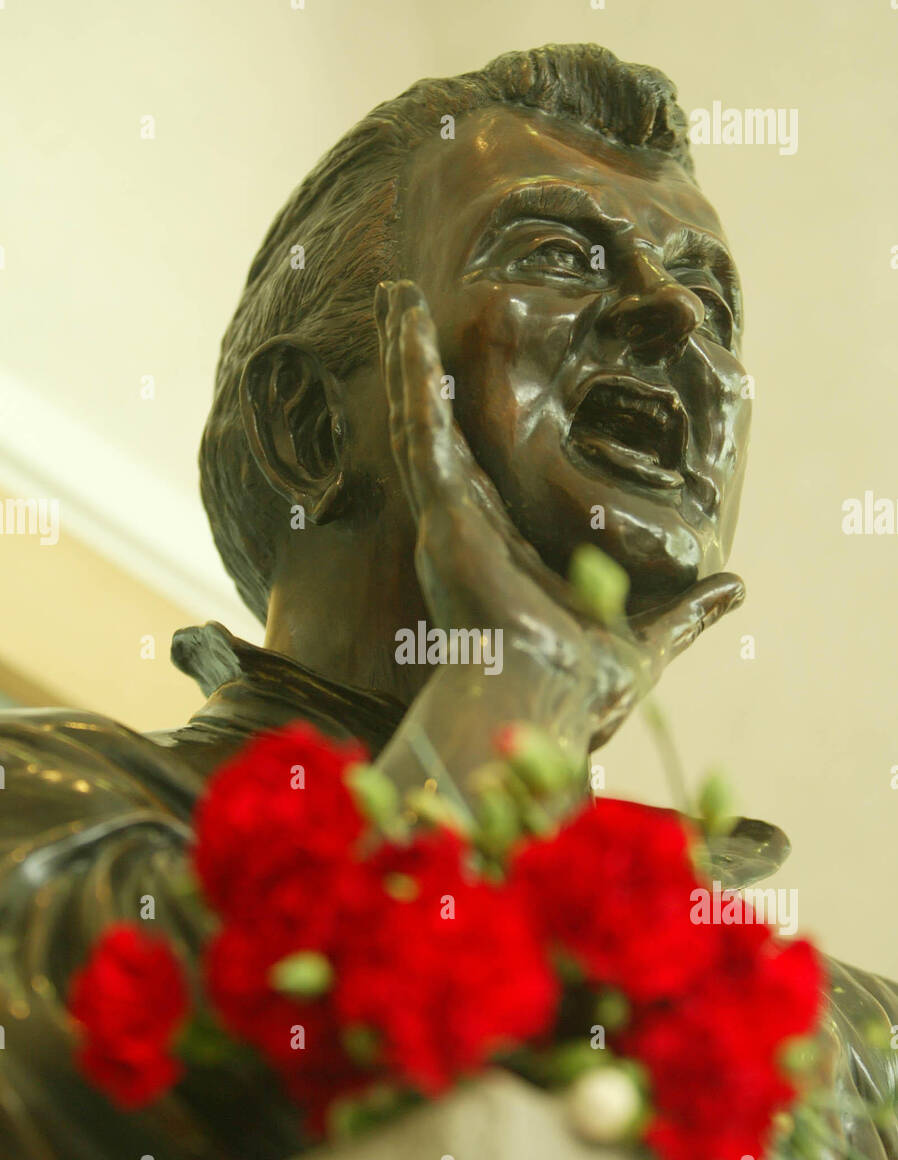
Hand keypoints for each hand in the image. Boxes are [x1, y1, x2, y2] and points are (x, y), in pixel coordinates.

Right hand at [374, 280, 743, 796]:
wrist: (547, 702)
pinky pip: (423, 428)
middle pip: (434, 427)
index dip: (460, 418)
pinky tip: (404, 322)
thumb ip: (684, 611)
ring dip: (407, 353)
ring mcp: (447, 514)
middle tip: (404, 310)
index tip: (455, 377)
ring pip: (420, 415)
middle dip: (419, 368)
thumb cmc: (580, 687)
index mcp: (497, 547)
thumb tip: (734, 588)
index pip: (472, 464)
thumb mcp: (647, 638)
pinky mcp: (442, 509)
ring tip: (395, 296)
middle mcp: (463, 525)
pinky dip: (412, 373)